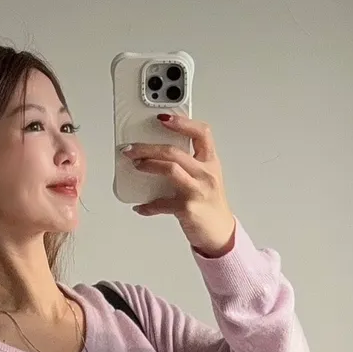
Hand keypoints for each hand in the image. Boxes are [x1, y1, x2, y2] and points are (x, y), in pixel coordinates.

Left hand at [122, 114, 236, 255]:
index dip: (182, 122)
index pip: (202, 133)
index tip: (163, 118)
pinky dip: (148, 206)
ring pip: (170, 169)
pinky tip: (140, 206)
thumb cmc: (210, 204)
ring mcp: (197, 191)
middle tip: (131, 148)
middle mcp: (205, 174)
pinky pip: (162, 204)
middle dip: (149, 147)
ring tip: (136, 165)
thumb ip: (189, 163)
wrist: (220, 233)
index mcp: (211, 162)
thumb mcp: (206, 178)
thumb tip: (158, 154)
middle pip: (175, 151)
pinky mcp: (187, 209)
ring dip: (148, 165)